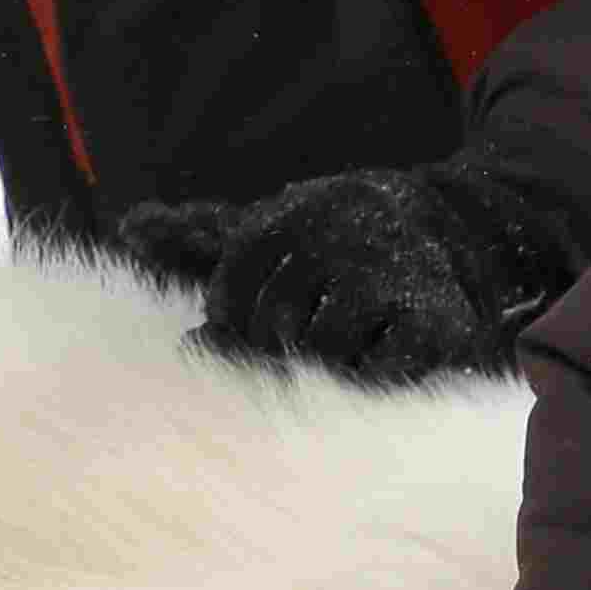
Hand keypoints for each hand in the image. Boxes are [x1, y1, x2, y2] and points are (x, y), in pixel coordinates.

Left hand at [113, 161, 587, 384]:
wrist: (445, 222)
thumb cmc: (334, 245)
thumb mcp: (274, 231)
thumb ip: (209, 248)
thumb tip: (145, 256)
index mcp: (293, 213)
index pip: (236, 284)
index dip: (233, 318)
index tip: (250, 322)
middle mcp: (338, 234)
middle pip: (275, 322)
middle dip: (279, 344)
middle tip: (304, 335)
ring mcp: (385, 275)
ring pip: (322, 348)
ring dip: (325, 361)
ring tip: (344, 342)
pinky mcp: (430, 319)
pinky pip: (378, 370)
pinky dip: (370, 377)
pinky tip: (374, 360)